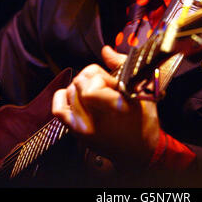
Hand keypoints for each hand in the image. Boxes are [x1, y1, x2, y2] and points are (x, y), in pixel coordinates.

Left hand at [52, 46, 159, 169]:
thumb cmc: (142, 120)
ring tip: (95, 93)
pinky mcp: (76, 133)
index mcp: (116, 109)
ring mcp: (84, 128)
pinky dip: (64, 97)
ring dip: (81, 87)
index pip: (91, 86)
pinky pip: (58, 109)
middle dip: (91, 77)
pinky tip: (76, 96)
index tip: (111, 82)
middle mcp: (97, 121)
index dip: (100, 77)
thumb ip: (121, 65)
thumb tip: (106, 50)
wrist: (138, 151)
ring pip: (70, 92)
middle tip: (104, 85)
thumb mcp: (140, 90)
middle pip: (79, 83)